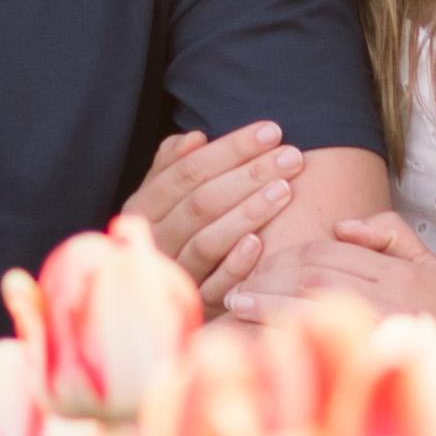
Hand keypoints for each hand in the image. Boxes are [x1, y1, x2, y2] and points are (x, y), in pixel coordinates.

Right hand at [117, 123, 310, 302]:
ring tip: (286, 188)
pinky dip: (236, 263)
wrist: (159, 297)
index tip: (271, 131)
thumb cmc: (174, 229)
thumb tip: (195, 138)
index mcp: (143, 207)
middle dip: (250, 175)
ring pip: (208, 241)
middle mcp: (154, 239)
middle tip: (292, 156)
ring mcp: (174, 272)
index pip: (188, 171)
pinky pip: (214, 284)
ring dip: (249, 213)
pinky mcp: (195, 303)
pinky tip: (260, 241)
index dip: (230, 149)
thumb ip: (173, 165)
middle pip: (202, 203)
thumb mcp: (164, 197)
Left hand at [230, 208, 435, 346]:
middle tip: (236, 288)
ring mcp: (380, 330)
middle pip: (309, 275)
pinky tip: (261, 343)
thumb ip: (389, 233)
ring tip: (236, 307)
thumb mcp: (429, 261)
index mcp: (393, 269)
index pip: (324, 252)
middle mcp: (385, 295)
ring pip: (310, 307)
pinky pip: (321, 347)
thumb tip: (341, 226)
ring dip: (266, 306)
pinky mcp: (375, 363)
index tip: (255, 267)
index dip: (284, 257)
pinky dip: (287, 341)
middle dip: (267, 278)